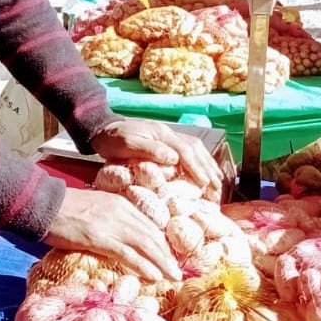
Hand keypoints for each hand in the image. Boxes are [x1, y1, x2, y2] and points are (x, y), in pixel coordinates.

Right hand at [45, 188, 179, 280]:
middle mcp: (121, 212)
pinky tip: (153, 276)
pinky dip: (143, 265)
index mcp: (121, 204)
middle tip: (178, 272)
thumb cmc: (65, 207)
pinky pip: (127, 254)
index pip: (150, 226)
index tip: (171, 258)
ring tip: (172, 277)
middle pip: (153, 236)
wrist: (43, 203)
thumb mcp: (96, 206)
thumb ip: (113, 218)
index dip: (163, 244)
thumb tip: (124, 238)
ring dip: (162, 263)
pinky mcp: (99, 238)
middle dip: (168, 256)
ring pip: (146, 245)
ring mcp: (110, 225)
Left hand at [91, 119, 222, 194]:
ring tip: (218, 184)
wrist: (103, 130)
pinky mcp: (167, 142)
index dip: (197, 168)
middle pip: (196, 150)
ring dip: (209, 166)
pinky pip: (191, 151)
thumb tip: (174, 158)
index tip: (206, 184)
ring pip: (197, 150)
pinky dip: (201, 163)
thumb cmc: (112, 139)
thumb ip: (149, 149)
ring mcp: (170, 136)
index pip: (186, 151)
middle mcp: (170, 133)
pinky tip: (205, 173)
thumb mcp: (127, 144)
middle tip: (217, 190)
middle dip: (208, 170)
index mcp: (162, 133)